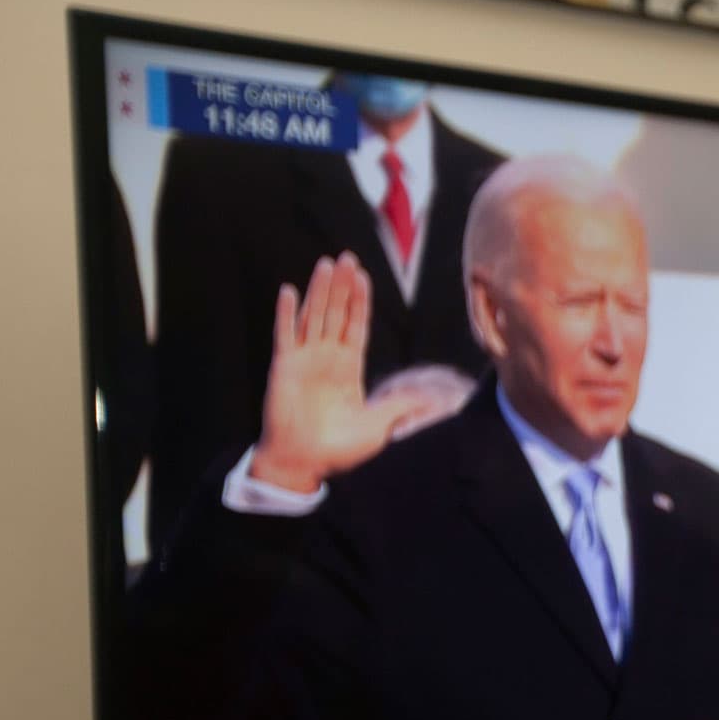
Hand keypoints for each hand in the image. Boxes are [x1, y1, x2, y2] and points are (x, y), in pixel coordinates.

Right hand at [250, 253, 430, 492]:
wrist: (305, 462)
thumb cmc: (340, 449)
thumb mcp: (381, 425)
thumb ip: (403, 407)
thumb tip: (434, 401)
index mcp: (349, 368)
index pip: (356, 325)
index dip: (360, 300)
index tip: (364, 276)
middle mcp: (326, 358)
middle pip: (335, 312)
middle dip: (342, 285)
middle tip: (347, 257)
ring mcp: (304, 360)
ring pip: (314, 315)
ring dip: (319, 290)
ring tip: (326, 264)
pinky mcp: (284, 366)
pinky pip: (285, 334)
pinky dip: (287, 312)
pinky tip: (290, 290)